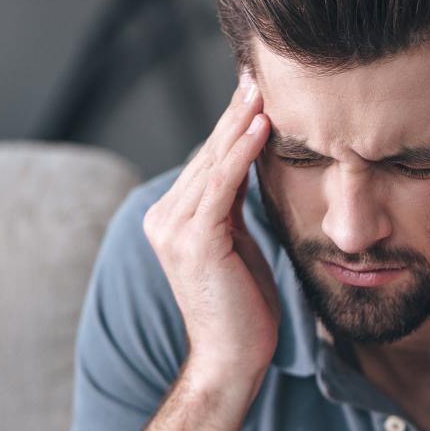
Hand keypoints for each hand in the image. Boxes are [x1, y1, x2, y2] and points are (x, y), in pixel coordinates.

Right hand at [143, 72, 278, 385]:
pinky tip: (261, 125)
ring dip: (241, 122)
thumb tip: (253, 168)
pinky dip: (242, 153)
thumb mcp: (239, 244)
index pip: (210, 160)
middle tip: (259, 72)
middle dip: (236, 112)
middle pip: (210, 154)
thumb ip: (236, 208)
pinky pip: (223, 185)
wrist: (233, 358)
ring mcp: (175, 228)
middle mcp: (165, 217)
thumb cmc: (245, 306)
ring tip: (263, 87)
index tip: (256, 88)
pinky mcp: (195, 240)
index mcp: (174, 218)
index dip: (233, 124)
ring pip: (214, 163)